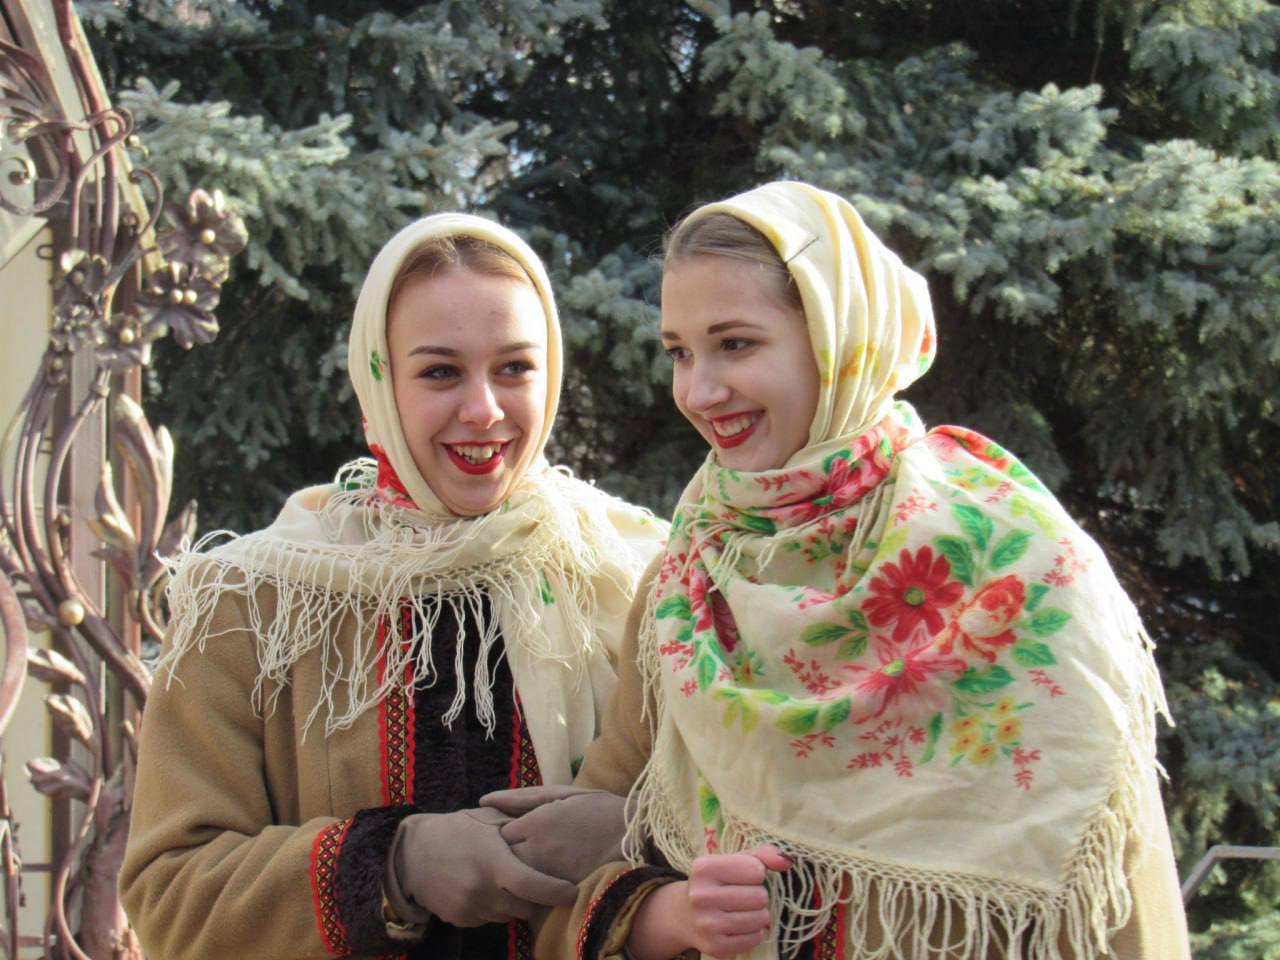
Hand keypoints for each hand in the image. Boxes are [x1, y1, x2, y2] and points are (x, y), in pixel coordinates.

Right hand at [390, 807, 576, 926]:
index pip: (531, 885)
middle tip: (533, 881)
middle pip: (525, 907)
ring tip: (503, 880)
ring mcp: (470, 908)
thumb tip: (551, 830)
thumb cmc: (456, 829)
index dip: (555, 892)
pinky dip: (493, 908)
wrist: (412, 854)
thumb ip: (518, 828)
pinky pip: (489, 919)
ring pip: (508, 916)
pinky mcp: (461, 920)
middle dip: (534, 897)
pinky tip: (484, 888)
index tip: (571, 892)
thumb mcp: (488, 820)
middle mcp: (482, 890)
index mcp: (493, 862)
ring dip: (513, 903)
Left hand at [480, 784, 626, 881]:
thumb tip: (484, 800)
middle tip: (511, 855)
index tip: (508, 838)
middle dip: (502, 859)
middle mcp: (538, 850)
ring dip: (516, 875)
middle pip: (502, 861)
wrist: (636, 832)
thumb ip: (520, 798)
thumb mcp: (560, 793)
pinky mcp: (565, 890)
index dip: (499, 838)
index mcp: (535, 823)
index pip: (497, 836)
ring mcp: (551, 873)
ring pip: (517, 880)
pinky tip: (541, 883)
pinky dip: (534, 890)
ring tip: (525, 869)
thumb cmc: (598, 808)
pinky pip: (538, 896)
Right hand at [626, 845, 791, 959]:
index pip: (756, 870)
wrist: (685, 914)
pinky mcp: (715, 946)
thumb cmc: (717, 882)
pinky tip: (738, 926)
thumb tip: (787, 861)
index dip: (755, 873)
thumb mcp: (734, 861)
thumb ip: (763, 855)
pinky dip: (753, 932)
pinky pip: (755, 938)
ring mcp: (707, 924)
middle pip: (760, 896)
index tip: (741, 877)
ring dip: (757, 914)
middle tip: (741, 896)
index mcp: (704, 868)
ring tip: (741, 910)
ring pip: (760, 919)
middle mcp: (701, 896)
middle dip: (757, 895)